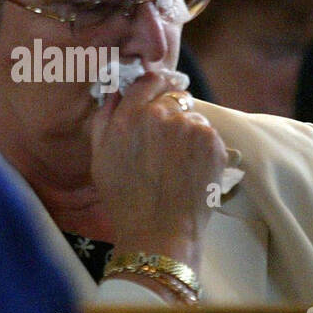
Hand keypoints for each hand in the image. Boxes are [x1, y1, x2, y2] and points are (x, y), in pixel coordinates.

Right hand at [89, 70, 226, 266]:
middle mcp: (159, 114)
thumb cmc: (125, 200)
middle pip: (174, 95)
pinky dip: (204, 147)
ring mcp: (189, 126)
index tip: (160, 95)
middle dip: (172, 111)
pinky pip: (209, 133)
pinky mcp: (212, 141)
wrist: (159, 232)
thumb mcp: (100, 158)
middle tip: (169, 140)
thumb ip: (104, 118)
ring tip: (179, 163)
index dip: (155, 86)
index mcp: (129, 115)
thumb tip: (115, 92)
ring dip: (188, 131)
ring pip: (193, 116)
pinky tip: (192, 169)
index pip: (149, 80)